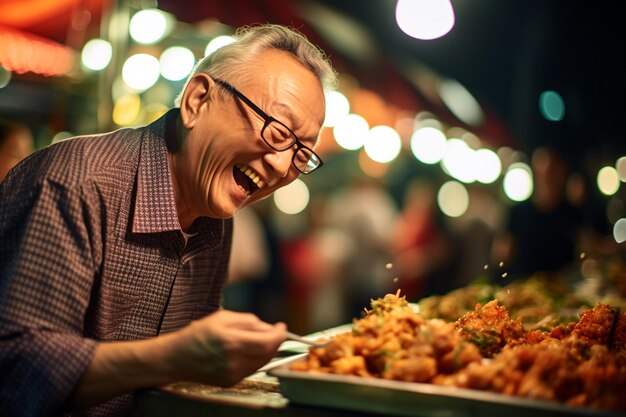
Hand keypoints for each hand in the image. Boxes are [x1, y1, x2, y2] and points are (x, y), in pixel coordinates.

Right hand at [161, 310, 286, 385]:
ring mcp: (233, 374)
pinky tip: (245, 350)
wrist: (177, 358)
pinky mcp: (231, 381)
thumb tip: (267, 327)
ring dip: (265, 350)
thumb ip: (248, 321)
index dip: (279, 334)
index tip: (281, 327)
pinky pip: (252, 369)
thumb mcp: (222, 318)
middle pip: (268, 353)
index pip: (268, 341)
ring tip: (254, 339)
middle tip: (272, 331)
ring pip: (262, 362)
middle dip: (274, 340)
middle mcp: (234, 361)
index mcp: (232, 342)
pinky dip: (255, 358)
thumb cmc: (197, 334)